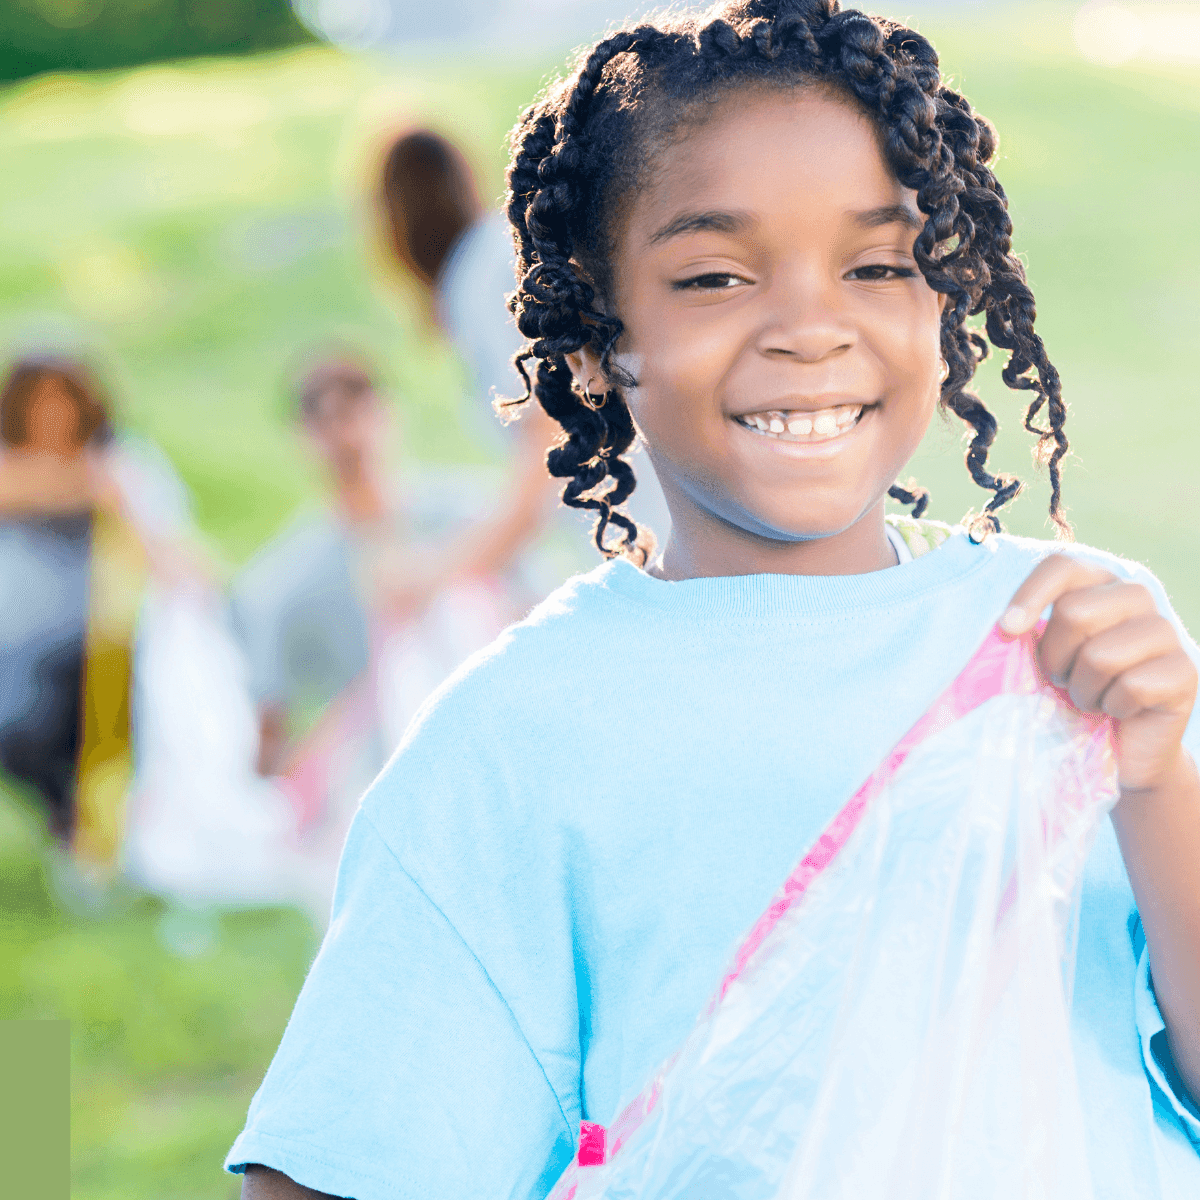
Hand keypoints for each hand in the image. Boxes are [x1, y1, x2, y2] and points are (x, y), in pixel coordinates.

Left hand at [1000, 554, 1197, 791]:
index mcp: (1098, 583)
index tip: (1006, 630)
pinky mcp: (1186, 671)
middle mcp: (1137, 596)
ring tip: (1090, 697)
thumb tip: (1005, 626)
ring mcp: (1166, 631)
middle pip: (1074, 612)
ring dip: (1082, 690)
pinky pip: (1132, 687)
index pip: (1062, 566)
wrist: (1118, 746)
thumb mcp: (1043, 655)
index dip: (1030, 595)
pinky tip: (1118, 710)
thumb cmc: (1070, 691)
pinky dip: (1112, 707)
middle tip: (1062, 679)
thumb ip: (1027, 632)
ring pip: (1101, 655)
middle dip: (1055, 658)